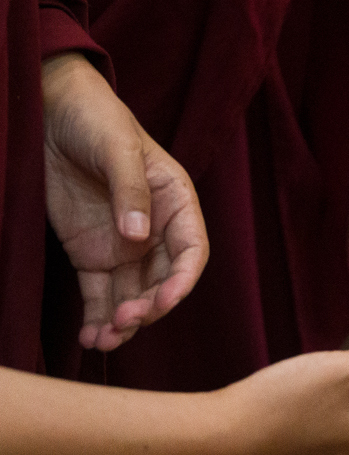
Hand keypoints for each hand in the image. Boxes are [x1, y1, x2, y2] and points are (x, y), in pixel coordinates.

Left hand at [42, 54, 206, 351]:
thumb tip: (139, 238)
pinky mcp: (90, 254)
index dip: (182, 281)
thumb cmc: (96, 120)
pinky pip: (99, 295)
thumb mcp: (118, 148)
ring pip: (132, 295)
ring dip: (124, 322)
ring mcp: (122, 245)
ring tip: (102, 341)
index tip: (161, 302)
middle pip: (163, 280)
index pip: (191, 251)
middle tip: (123, 322)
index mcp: (176, 201)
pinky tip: (89, 339)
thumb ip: (131, 192)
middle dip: (148, 307)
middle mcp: (154, 229)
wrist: (50, 114)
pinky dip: (96, 319)